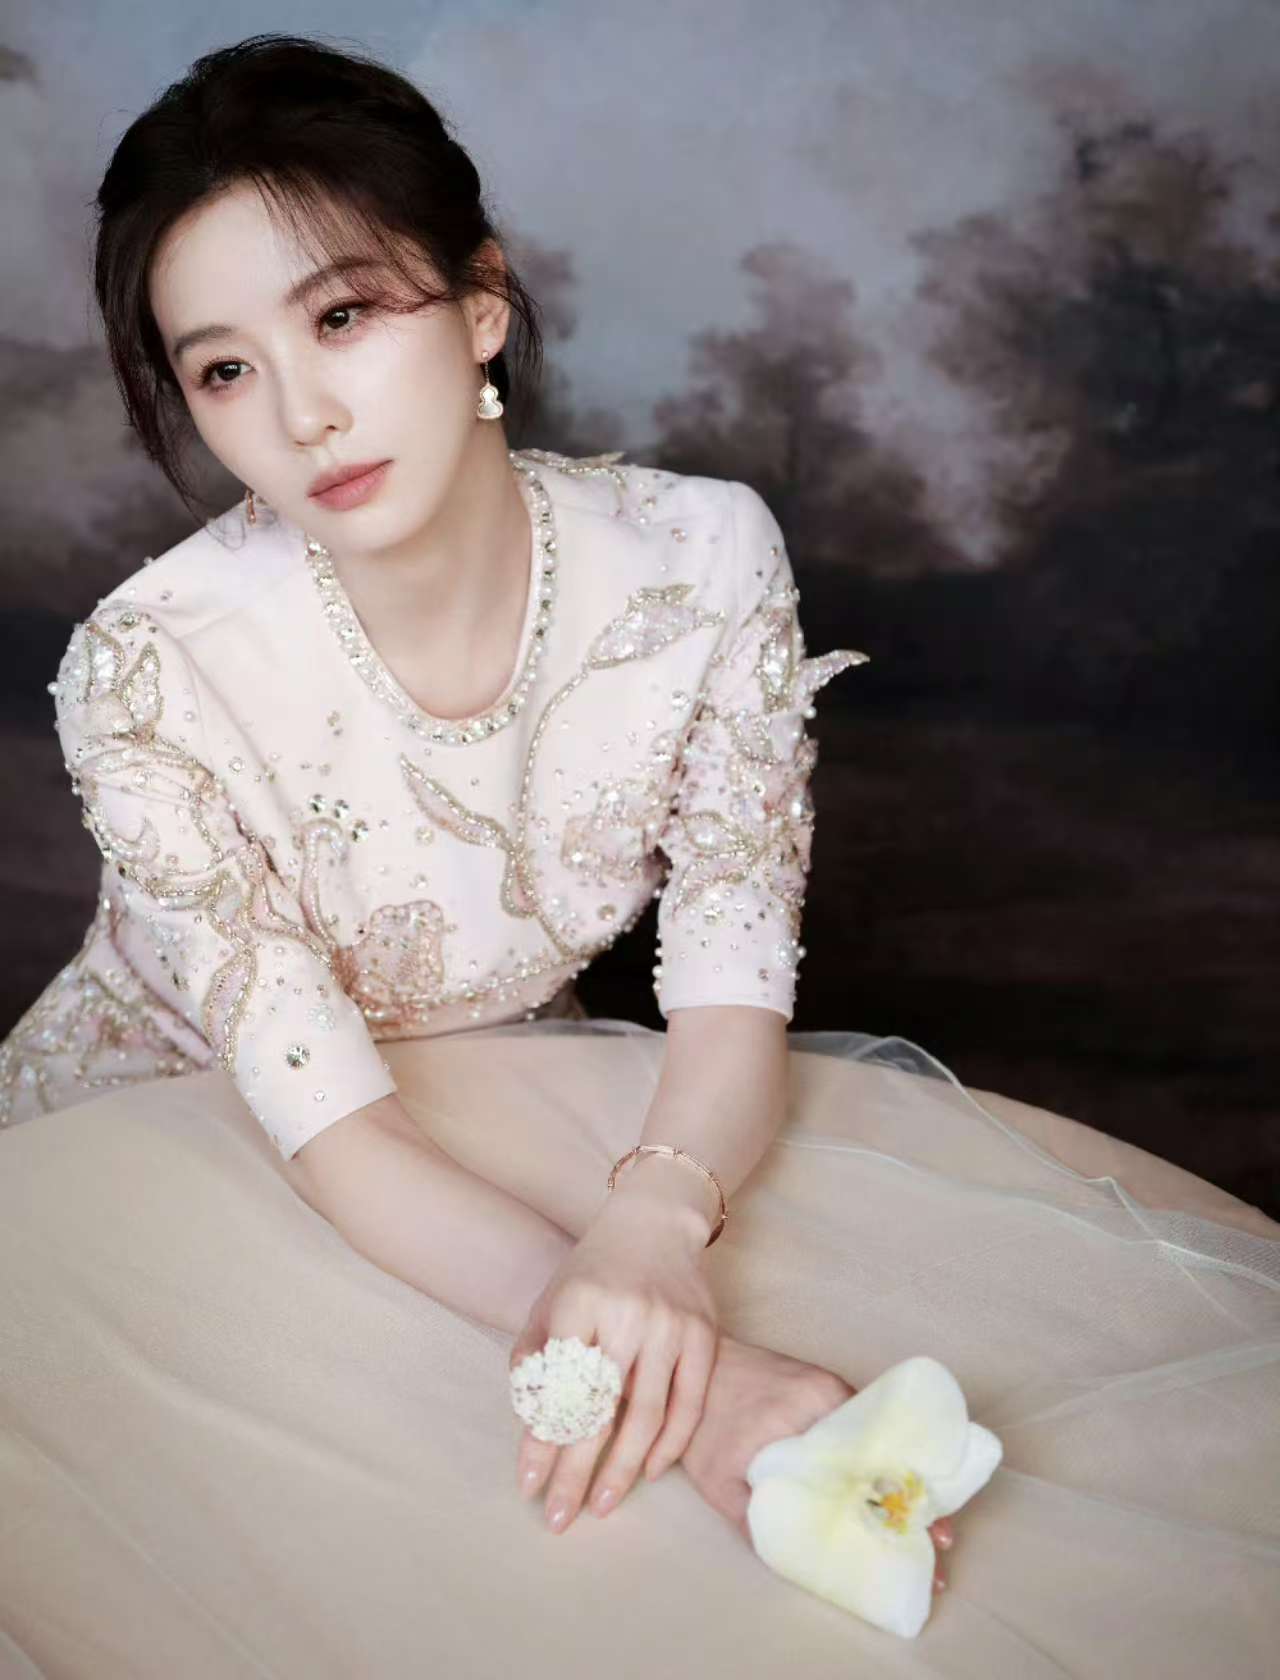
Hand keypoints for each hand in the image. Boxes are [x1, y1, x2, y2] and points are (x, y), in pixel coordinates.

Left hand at [511, 1192, 718, 1532]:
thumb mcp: (550, 1301)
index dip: (543, 1441)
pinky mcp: (705, 1334)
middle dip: (575, 1471)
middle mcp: (628, 1314)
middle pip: (600, 1410)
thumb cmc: (592, 1270)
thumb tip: (532, 1428)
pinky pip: (690, 1405)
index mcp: (580, 1302)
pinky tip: (648, 1472)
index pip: (558, 1389)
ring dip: (623, 1470)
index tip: (528, 1486)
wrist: (654, 1221)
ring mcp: (672, 1325)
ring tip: (600, 1505)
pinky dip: (670, 1445)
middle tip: (557, 1518)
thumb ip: (535, 1360)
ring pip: (647, 1416)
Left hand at [676, 1334, 954, 1594]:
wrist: (691, 1366)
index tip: (929, 1536)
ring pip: (879, 1435)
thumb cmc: (704, 1428)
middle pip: (884, 1451)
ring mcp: (829, 1384)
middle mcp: (826, 1396)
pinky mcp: (826, 1380)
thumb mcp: (722, 1483)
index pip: (868, 1467)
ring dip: (902, 1470)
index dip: (900, 1506)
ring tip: (923, 1513)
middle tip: (938, 1535)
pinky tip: (893, 1476)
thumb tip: (805, 1561)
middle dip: (916, 1494)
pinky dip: (881, 1447)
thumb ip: (761, 1522)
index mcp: (804, 1420)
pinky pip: (863, 1417)